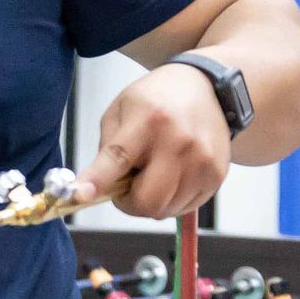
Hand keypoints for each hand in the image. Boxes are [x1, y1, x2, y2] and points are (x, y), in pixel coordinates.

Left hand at [76, 63, 230, 218]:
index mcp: (149, 120)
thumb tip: (95, 187)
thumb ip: (107, 149)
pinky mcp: (217, 175)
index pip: (119, 158)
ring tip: (149, 175)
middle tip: (123, 187)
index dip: (99, 180)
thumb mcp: (120, 111)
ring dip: (149, 202)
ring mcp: (203, 161)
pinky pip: (185, 207)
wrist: (206, 88)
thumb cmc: (155, 101)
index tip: (81, 195)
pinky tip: (169, 177)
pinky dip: (170, 201)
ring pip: (165, 210)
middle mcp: (180, 142)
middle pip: (148, 200)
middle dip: (127, 203)